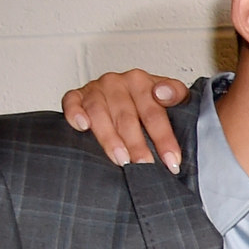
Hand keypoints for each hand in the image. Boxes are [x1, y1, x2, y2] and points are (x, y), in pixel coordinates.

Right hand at [62, 69, 187, 170]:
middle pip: (126, 116)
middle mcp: (117, 83)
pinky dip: (75, 113)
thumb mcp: (172, 97)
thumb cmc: (148, 101)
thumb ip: (176, 94)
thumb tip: (164, 94)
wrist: (125, 93)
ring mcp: (95, 89)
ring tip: (121, 159)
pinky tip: (83, 127)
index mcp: (141, 82)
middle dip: (137, 144)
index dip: (164, 138)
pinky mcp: (77, 96)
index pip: (153, 112)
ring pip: (100, 113)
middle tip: (144, 165)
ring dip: (109, 138)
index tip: (171, 161)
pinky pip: (71, 102)